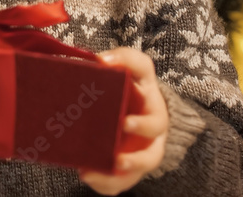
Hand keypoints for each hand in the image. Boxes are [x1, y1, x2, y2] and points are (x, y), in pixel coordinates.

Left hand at [78, 47, 168, 195]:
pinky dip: (106, 184)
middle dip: (136, 158)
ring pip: (138, 171)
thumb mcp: (135, 67)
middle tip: (117, 156)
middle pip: (152, 152)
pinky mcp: (130, 168)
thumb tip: (101, 60)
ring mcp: (141, 152)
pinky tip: (88, 176)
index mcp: (153, 110)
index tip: (125, 124)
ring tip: (96, 172)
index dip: (142, 124)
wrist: (135, 105)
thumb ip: (124, 58)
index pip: (153, 119)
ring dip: (122, 173)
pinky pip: (121, 182)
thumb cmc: (132, 84)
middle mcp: (152, 135)